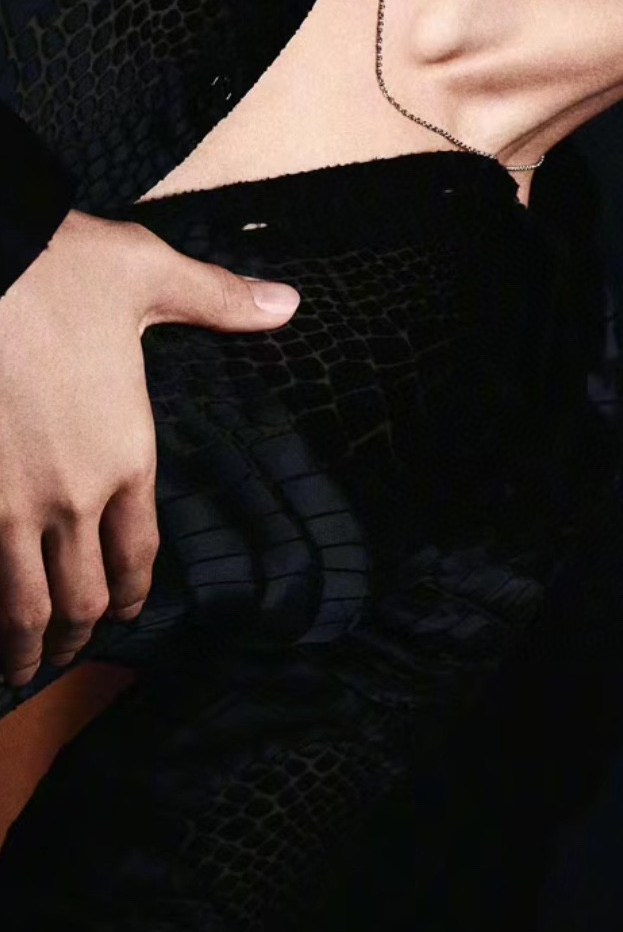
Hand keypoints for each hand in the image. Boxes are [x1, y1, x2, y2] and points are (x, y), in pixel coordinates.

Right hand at [0, 209, 299, 688]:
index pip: (137, 552)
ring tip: (19, 667)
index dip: (132, 593)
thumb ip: (217, 299)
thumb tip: (287, 303)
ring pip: (22, 604)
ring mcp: (11, 505)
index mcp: (127, 453)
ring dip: (24, 644)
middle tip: (66, 653)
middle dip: (76, 634)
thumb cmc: (54, 265)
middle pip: (81, 596)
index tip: (125, 614)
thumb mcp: (146, 272)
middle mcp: (74, 494)